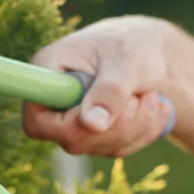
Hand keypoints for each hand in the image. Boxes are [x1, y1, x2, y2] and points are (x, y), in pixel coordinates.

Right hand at [23, 15, 177, 156]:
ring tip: (151, 97)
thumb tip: (93, 125)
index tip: (102, 113)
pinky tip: (156, 108)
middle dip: (117, 125)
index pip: (37, 120)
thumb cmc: (132, 44)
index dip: (68, 126)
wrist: (148, 50)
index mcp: (46, 73)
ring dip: (136, 127)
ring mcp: (73, 121)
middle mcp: (53, 102)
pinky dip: (144, 132)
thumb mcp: (125, 60)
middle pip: (73, 140)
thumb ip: (110, 90)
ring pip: (100, 147)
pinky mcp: (95, 134)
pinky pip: (118, 149)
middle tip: (141, 97)